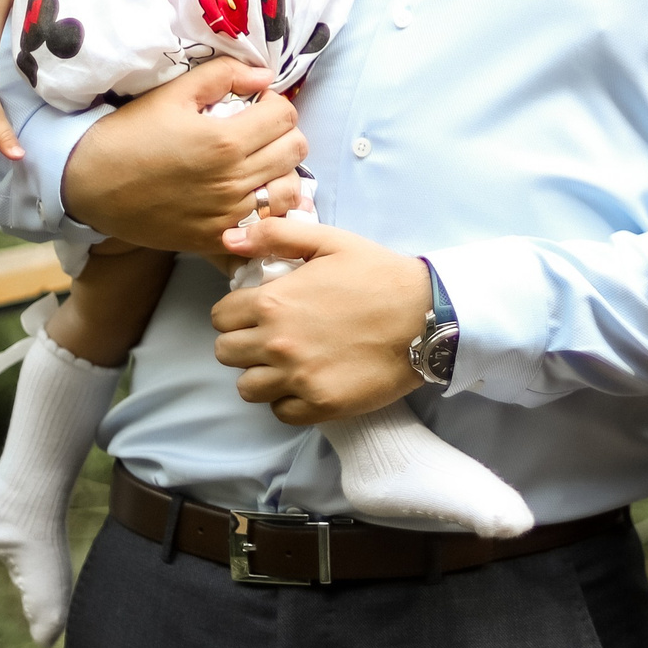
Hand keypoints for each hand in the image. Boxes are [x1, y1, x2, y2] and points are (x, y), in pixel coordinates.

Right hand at [61, 59, 304, 253]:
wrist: (89, 185)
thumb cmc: (129, 134)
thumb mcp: (171, 94)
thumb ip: (222, 76)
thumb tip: (264, 75)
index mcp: (226, 140)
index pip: (286, 115)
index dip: (274, 104)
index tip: (255, 105)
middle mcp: (234, 180)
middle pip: (295, 150)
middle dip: (282, 133)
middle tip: (258, 131)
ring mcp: (228, 214)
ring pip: (290, 191)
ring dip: (282, 172)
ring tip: (259, 163)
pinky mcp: (217, 238)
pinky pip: (268, 225)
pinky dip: (270, 209)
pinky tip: (252, 195)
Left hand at [211, 216, 428, 423]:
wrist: (426, 315)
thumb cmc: (378, 274)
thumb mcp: (328, 242)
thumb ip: (275, 235)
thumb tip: (229, 239)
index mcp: (272, 302)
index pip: (221, 317)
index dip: (237, 313)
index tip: (258, 312)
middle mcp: (277, 344)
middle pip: (226, 354)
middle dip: (243, 343)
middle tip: (272, 336)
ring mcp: (297, 378)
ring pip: (247, 387)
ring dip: (261, 374)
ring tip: (288, 362)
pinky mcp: (320, 404)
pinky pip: (280, 412)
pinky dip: (288, 399)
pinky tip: (308, 380)